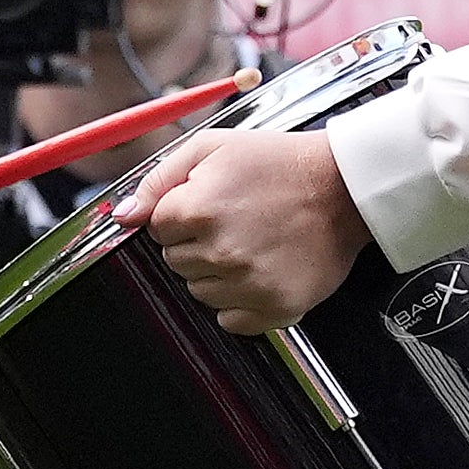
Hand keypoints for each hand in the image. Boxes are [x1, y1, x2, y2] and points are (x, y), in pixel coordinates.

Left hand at [112, 128, 363, 332]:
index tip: (210, 204)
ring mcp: (248, 285)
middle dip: (196, 242)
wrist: (344, 189)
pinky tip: (259, 270)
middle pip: (175, 262)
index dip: (181, 213)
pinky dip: (240, 301)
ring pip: (199, 291)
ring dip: (216, 272)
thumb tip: (124, 215)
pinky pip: (229, 319)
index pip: (158, 228)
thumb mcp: (213, 148)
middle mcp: (220, 252)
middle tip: (234, 220)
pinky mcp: (274, 308)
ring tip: (250, 242)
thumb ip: (159, 179)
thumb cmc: (281, 164)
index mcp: (199, 209)